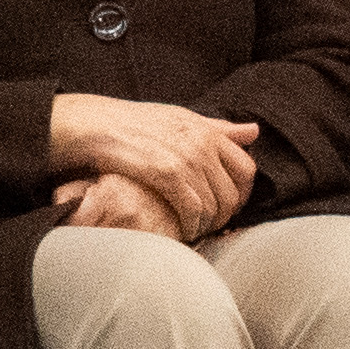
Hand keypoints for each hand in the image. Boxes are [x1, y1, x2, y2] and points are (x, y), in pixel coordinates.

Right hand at [47, 94, 258, 238]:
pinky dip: (191, 226)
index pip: (246, 168)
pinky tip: (182, 230)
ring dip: (206, 225)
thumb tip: (254, 131)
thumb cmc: (133, 123)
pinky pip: (193, 210)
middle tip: (210, 225)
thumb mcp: (179, 118)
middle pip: (233, 192)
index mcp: (207, 130)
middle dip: (224, 215)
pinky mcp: (168, 174)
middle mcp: (202, 143)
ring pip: (214, 205)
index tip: (228, 205)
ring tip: (194, 230)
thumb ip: (217, 128)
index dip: (242, 193)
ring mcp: (187, 158)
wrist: (95, 124)